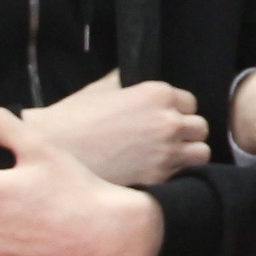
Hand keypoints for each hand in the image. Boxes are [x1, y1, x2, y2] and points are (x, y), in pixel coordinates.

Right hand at [21, 70, 208, 187]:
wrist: (54, 151)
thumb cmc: (73, 117)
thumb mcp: (101, 89)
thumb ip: (125, 82)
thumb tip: (130, 78)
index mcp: (158, 94)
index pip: (190, 103)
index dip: (177, 112)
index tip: (163, 120)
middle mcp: (169, 121)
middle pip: (200, 128)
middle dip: (186, 133)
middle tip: (167, 140)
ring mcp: (167, 150)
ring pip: (201, 153)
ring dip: (188, 155)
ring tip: (168, 158)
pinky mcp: (159, 177)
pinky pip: (184, 175)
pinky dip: (175, 174)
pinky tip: (156, 172)